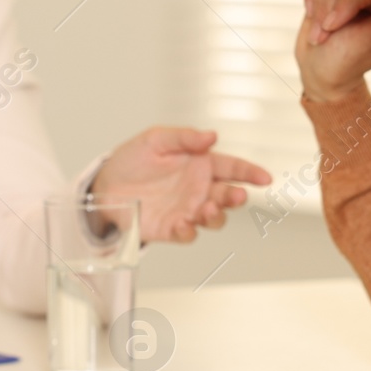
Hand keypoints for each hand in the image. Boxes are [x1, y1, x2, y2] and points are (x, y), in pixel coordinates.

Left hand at [92, 127, 271, 241]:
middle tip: (237, 195)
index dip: (250, 172)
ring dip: (216, 215)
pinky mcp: (171, 228)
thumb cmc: (133, 159)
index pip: (232, 167)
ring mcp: (188, 210)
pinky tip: (184, 224)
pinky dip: (189, 231)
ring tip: (207, 208)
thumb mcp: (155, 139)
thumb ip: (184, 137)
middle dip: (236, 197)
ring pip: (214, 218)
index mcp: (201, 164)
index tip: (265, 178)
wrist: (105, 184)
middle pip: (228, 196)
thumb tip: (212, 136)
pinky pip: (188, 234)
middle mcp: (199, 189)